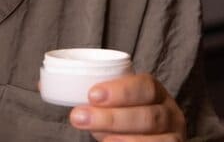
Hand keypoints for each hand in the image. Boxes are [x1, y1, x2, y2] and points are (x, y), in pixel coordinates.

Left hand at [68, 73, 186, 140]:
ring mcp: (174, 137)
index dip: (120, 91)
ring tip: (101, 139)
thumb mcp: (113, 103)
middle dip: (112, 118)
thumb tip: (49, 88)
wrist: (144, 138)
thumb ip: (91, 98)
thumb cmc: (124, 116)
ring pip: (156, 141)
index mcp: (155, 92)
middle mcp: (170, 114)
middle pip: (148, 116)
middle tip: (79, 117)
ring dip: (125, 140)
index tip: (92, 95)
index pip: (145, 86)